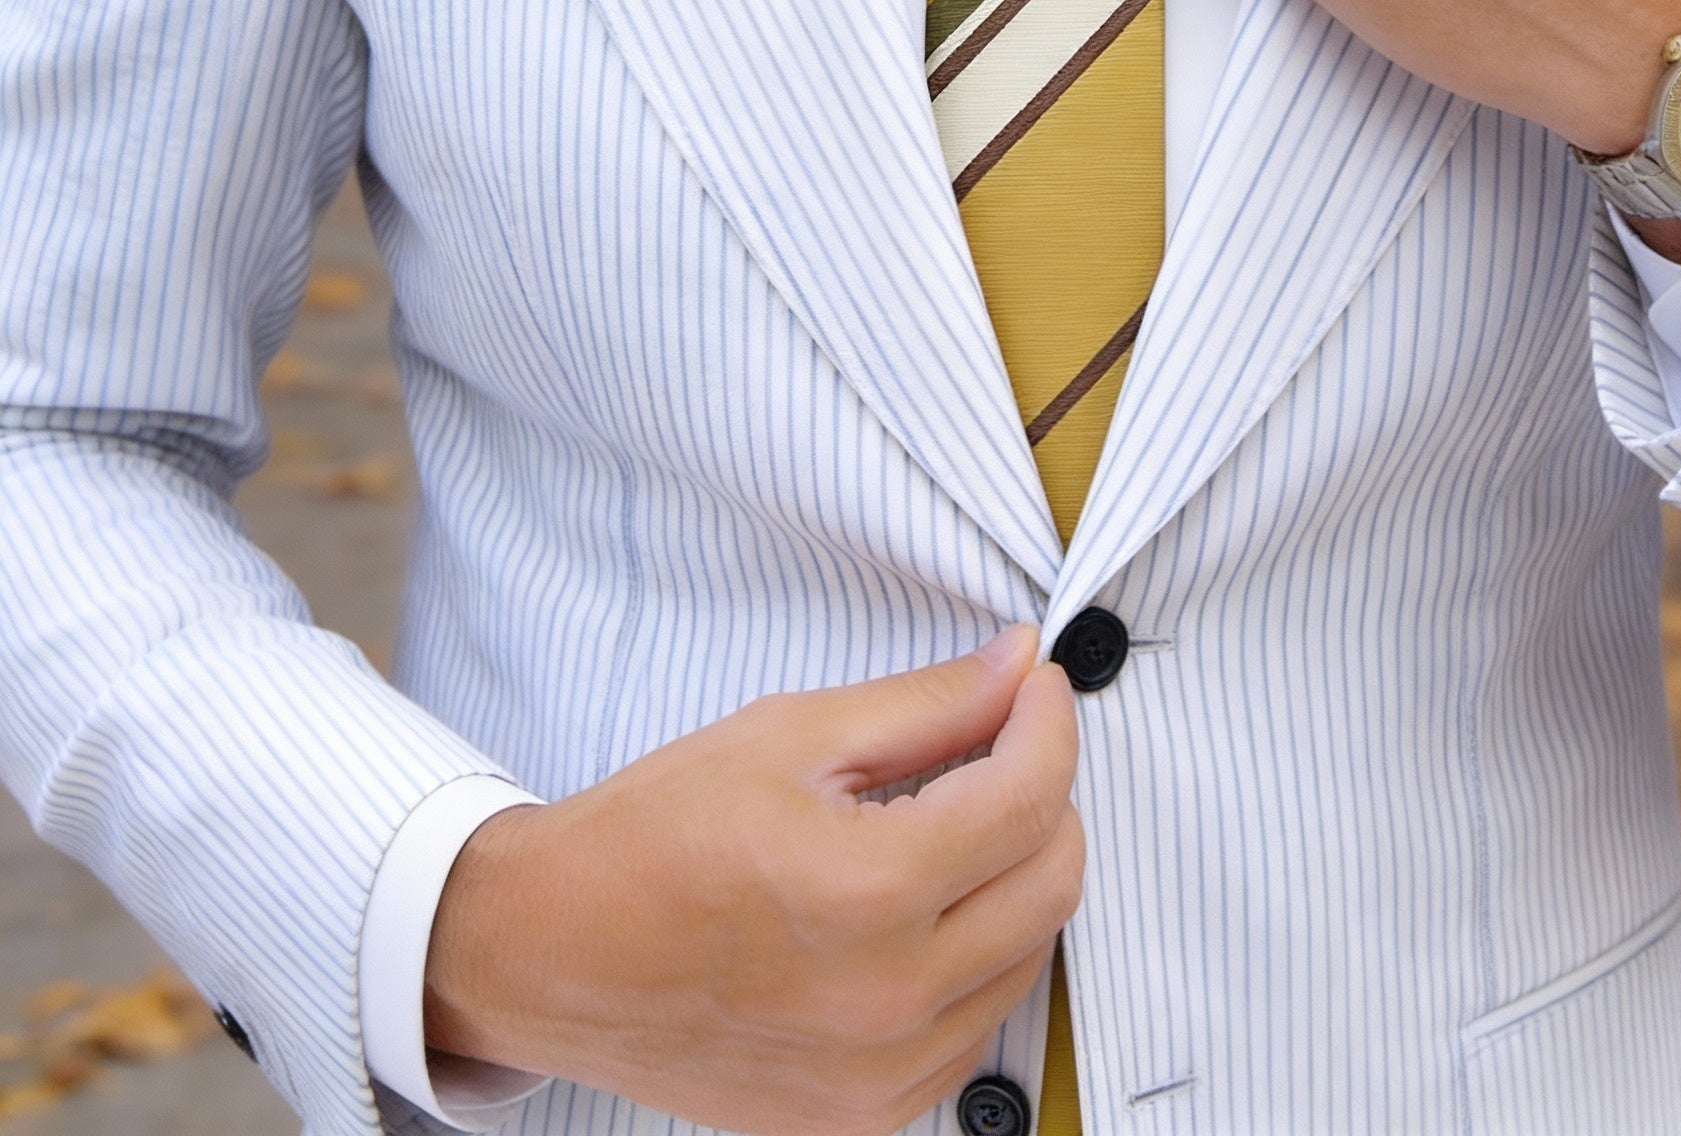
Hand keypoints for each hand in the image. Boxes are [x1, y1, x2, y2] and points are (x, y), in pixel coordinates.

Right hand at [423, 626, 1080, 1135]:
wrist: (550, 951)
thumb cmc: (653, 835)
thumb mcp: (791, 735)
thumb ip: (926, 703)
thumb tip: (1017, 665)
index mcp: (866, 894)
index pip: (1029, 799)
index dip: (1048, 723)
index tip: (1034, 685)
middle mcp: (887, 1001)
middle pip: (1053, 882)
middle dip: (1048, 792)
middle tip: (1004, 740)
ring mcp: (879, 1076)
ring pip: (1030, 957)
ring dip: (1020, 874)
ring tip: (958, 817)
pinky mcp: (864, 1116)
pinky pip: (977, 1027)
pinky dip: (981, 953)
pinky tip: (929, 905)